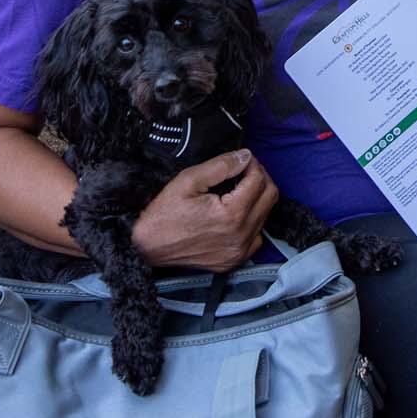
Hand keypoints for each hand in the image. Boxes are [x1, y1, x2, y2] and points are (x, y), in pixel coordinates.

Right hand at [132, 150, 278, 270]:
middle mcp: (240, 236)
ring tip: (238, 188)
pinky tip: (236, 212)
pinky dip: (252, 220)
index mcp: (231, 215)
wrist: (146, 247)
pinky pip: (257, 236)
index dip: (252, 163)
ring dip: (257, 198)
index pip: (259, 180)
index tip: (242, 158)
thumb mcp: (189, 179)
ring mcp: (238, 252)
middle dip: (260, 177)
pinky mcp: (233, 262)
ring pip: (266, 216)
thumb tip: (246, 156)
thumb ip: (222, 165)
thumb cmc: (163, 214)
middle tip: (243, 169)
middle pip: (270, 197)